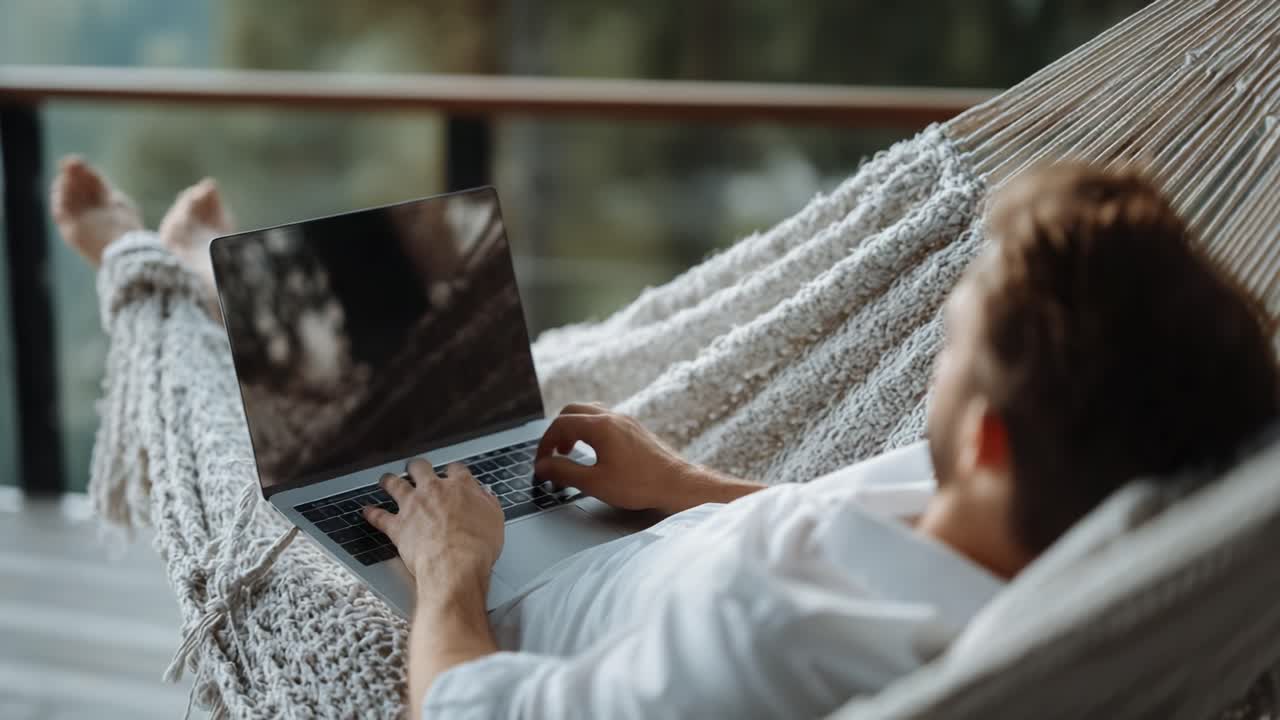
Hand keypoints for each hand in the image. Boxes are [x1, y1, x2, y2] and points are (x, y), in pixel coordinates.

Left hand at [363, 460, 503, 589]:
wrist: (455, 566)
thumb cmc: (477, 547)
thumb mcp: (495, 521)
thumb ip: (488, 503)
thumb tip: (485, 496)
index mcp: (460, 487)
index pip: (456, 470)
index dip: (453, 471)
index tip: (452, 474)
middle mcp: (434, 491)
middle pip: (420, 468)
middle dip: (417, 467)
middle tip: (416, 469)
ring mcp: (413, 506)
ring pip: (395, 485)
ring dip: (389, 481)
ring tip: (386, 480)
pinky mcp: (398, 526)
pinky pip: (379, 516)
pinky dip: (371, 513)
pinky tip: (366, 510)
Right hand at [535, 403, 761, 513]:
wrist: (678, 484)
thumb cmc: (640, 485)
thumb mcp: (595, 483)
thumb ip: (564, 472)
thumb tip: (542, 466)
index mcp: (600, 426)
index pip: (560, 425)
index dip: (544, 444)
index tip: (541, 464)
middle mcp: (613, 417)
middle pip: (572, 411)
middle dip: (557, 431)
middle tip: (552, 454)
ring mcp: (626, 420)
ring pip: (589, 412)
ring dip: (574, 428)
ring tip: (570, 452)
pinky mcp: (635, 429)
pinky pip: (604, 419)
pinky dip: (590, 430)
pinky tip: (594, 451)